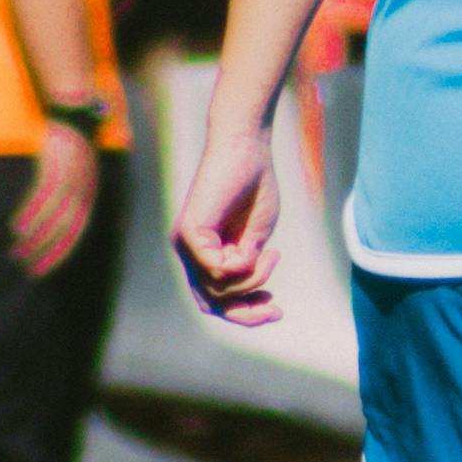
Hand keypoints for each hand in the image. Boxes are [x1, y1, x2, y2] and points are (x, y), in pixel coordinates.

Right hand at [9, 115, 99, 278]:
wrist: (74, 109)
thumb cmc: (69, 145)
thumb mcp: (75, 173)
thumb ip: (68, 196)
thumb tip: (51, 221)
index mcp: (89, 193)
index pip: (76, 232)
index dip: (59, 253)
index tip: (40, 270)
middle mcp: (83, 188)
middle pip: (65, 229)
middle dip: (44, 251)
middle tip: (25, 266)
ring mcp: (70, 177)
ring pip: (53, 216)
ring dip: (35, 237)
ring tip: (16, 251)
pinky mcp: (55, 164)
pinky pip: (42, 196)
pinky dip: (30, 213)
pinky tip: (16, 227)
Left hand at [172, 109, 276, 322]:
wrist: (246, 148)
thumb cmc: (254, 186)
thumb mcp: (256, 238)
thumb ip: (248, 265)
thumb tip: (244, 286)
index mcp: (205, 254)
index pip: (217, 299)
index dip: (245, 312)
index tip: (276, 308)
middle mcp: (190, 253)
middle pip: (212, 303)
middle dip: (245, 313)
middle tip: (275, 310)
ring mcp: (186, 244)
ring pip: (216, 289)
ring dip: (252, 280)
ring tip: (271, 254)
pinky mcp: (189, 233)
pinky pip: (214, 270)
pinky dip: (242, 267)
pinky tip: (260, 250)